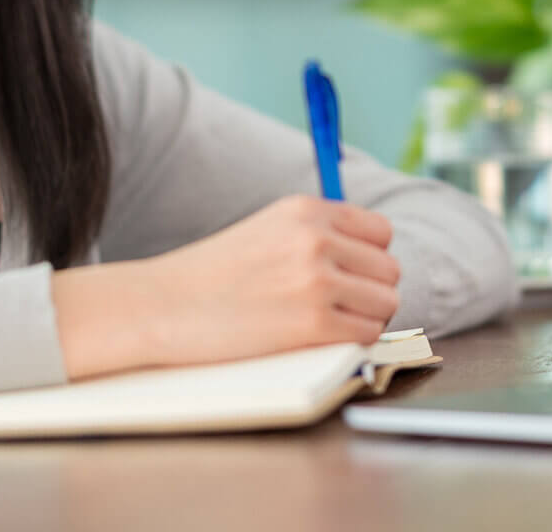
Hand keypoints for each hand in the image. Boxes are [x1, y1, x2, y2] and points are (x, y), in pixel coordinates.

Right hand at [138, 195, 400, 366]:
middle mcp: (317, 239)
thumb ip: (316, 234)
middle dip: (370, 292)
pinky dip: (354, 342)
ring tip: (329, 324)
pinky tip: (323, 340)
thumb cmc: (211, 275)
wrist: (161, 306)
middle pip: (389, 270)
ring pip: (386, 302)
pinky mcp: (314, 323)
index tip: (350, 277)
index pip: (381, 232)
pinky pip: (367, 334)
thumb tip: (372, 259)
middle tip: (339, 308)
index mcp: (307, 210)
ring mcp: (317, 280)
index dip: (370, 259)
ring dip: (365, 318)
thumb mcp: (267, 230)